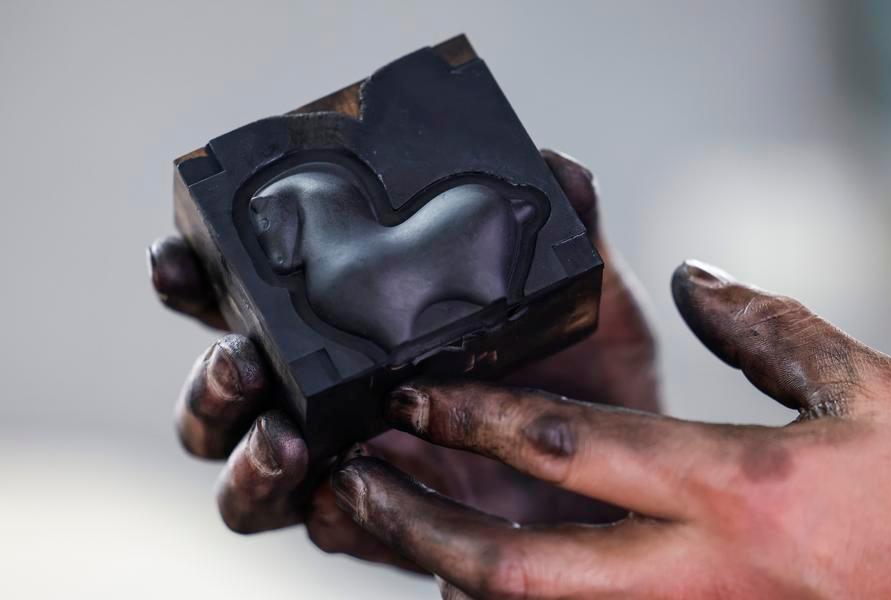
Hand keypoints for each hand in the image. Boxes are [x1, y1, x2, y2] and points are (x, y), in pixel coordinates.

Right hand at [148, 151, 659, 568]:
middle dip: (209, 381)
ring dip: (243, 461)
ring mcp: (355, 462)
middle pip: (226, 395)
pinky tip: (343, 493)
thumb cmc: (595, 377)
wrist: (634, 473)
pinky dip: (324, 512)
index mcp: (357, 325)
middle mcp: (338, 394)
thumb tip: (559, 166)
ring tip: (286, 440)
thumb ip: (565, 234)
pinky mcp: (388, 523)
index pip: (256, 299)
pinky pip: (328, 527)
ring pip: (249, 476)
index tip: (180, 259)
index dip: (201, 279)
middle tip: (240, 362)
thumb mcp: (587, 296)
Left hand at [331, 263, 890, 598]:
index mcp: (736, 488)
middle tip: (359, 487)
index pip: (571, 448)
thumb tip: (698, 277)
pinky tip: (484, 576)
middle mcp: (701, 577)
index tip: (413, 397)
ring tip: (400, 533)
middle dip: (424, 529)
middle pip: (522, 569)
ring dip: (457, 578)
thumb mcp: (869, 392)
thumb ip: (770, 329)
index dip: (477, 418)